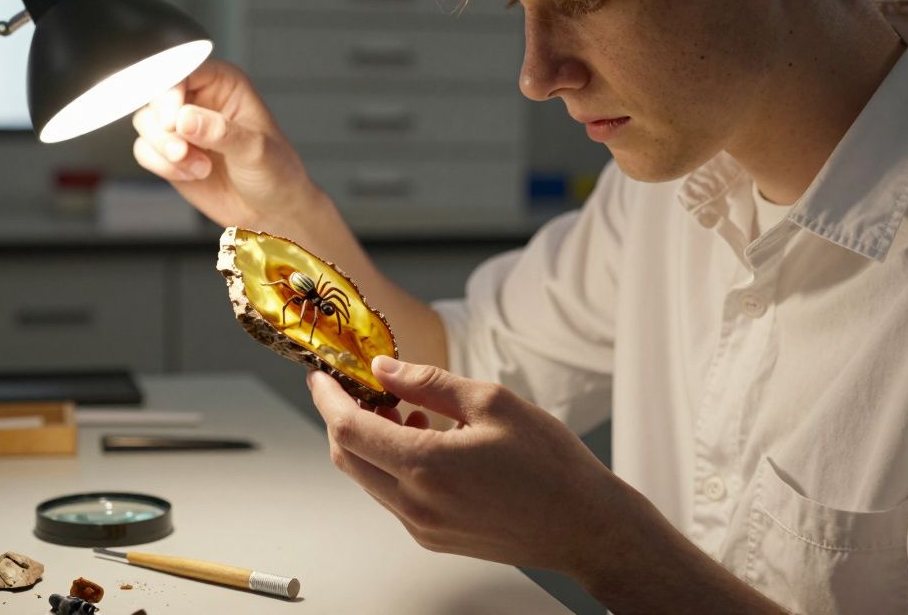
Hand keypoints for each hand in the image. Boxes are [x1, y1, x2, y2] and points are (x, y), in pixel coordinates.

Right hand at [132, 60, 319, 228]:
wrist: (269, 210)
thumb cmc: (275, 172)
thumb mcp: (255, 149)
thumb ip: (220, 132)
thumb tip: (184, 119)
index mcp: (223, 83)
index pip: (184, 70)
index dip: (171, 92)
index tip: (171, 121)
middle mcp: (198, 98)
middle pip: (156, 94)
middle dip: (164, 127)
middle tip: (182, 151)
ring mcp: (181, 126)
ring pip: (145, 122)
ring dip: (165, 149)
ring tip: (199, 167)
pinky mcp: (168, 152)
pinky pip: (143, 149)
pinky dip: (161, 165)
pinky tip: (192, 174)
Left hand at [307, 356, 630, 576]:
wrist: (585, 527)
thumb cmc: (551, 466)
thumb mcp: (492, 402)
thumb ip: (428, 382)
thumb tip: (384, 369)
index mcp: (427, 467)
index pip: (348, 430)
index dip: (328, 398)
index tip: (322, 376)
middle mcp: (416, 504)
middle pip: (347, 456)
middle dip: (343, 417)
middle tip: (362, 387)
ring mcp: (422, 526)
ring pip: (367, 477)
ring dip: (370, 440)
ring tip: (404, 409)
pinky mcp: (432, 538)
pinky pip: (391, 495)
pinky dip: (391, 463)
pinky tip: (423, 440)